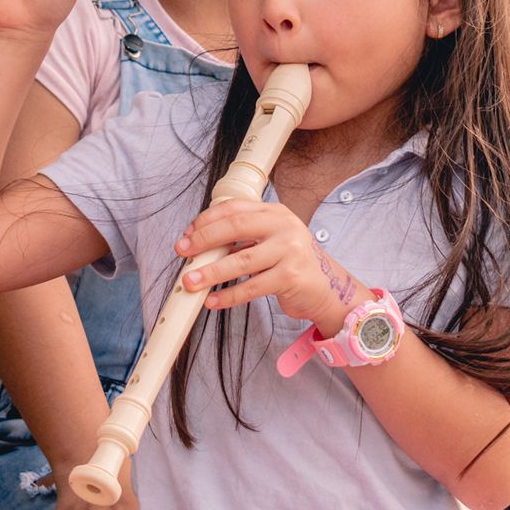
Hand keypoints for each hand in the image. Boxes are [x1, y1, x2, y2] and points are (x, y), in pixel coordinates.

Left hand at [176, 200, 366, 330]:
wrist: (327, 289)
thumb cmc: (292, 264)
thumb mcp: (271, 241)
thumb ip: (242, 239)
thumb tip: (200, 247)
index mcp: (276, 213)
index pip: (234, 209)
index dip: (206, 220)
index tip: (187, 235)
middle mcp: (284, 227)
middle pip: (235, 227)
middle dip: (203, 240)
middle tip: (182, 252)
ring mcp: (290, 251)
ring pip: (240, 260)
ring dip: (210, 272)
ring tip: (190, 281)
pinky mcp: (290, 277)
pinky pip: (251, 287)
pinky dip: (228, 296)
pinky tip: (213, 301)